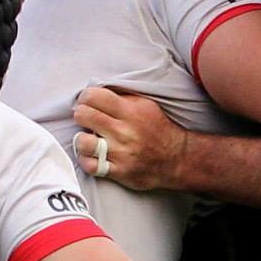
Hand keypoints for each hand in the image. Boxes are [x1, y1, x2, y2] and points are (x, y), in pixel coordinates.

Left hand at [73, 87, 189, 191]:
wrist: (177, 159)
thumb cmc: (157, 130)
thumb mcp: (146, 105)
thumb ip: (122, 97)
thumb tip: (95, 89)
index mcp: (131, 111)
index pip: (93, 96)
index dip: (86, 98)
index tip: (89, 103)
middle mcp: (125, 131)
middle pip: (83, 115)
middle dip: (82, 116)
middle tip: (88, 120)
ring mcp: (122, 153)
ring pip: (83, 142)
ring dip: (83, 140)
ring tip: (90, 140)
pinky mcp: (120, 171)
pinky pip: (90, 165)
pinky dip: (87, 160)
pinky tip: (94, 156)